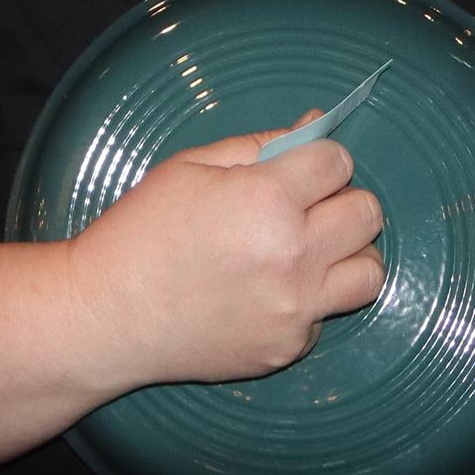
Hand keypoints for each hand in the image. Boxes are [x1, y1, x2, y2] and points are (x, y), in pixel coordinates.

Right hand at [67, 121, 384, 388]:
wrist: (104, 316)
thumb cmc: (140, 233)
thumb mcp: (192, 166)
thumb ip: (261, 145)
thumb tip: (314, 126)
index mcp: (267, 200)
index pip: (339, 163)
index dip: (323, 159)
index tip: (304, 168)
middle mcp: (292, 257)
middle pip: (367, 214)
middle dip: (343, 200)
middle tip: (309, 206)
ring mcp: (294, 309)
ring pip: (370, 271)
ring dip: (348, 252)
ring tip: (311, 250)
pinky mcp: (287, 348)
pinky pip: (327, 314)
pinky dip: (311, 299)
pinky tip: (270, 291)